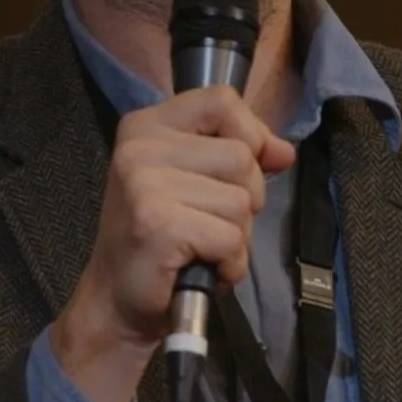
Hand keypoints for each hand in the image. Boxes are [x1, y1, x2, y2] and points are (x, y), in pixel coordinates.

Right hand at [52, 86, 294, 401]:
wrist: (118, 301)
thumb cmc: (161, 240)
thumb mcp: (195, 181)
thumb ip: (239, 154)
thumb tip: (283, 151)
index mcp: (146, 126)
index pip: (221, 100)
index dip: (250, 133)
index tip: (244, 168)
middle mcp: (140, 148)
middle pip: (241, 156)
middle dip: (244, 199)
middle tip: (207, 224)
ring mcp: (144, 185)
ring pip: (241, 200)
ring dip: (236, 236)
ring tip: (201, 247)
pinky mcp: (158, 224)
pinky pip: (231, 238)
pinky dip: (230, 263)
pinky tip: (202, 268)